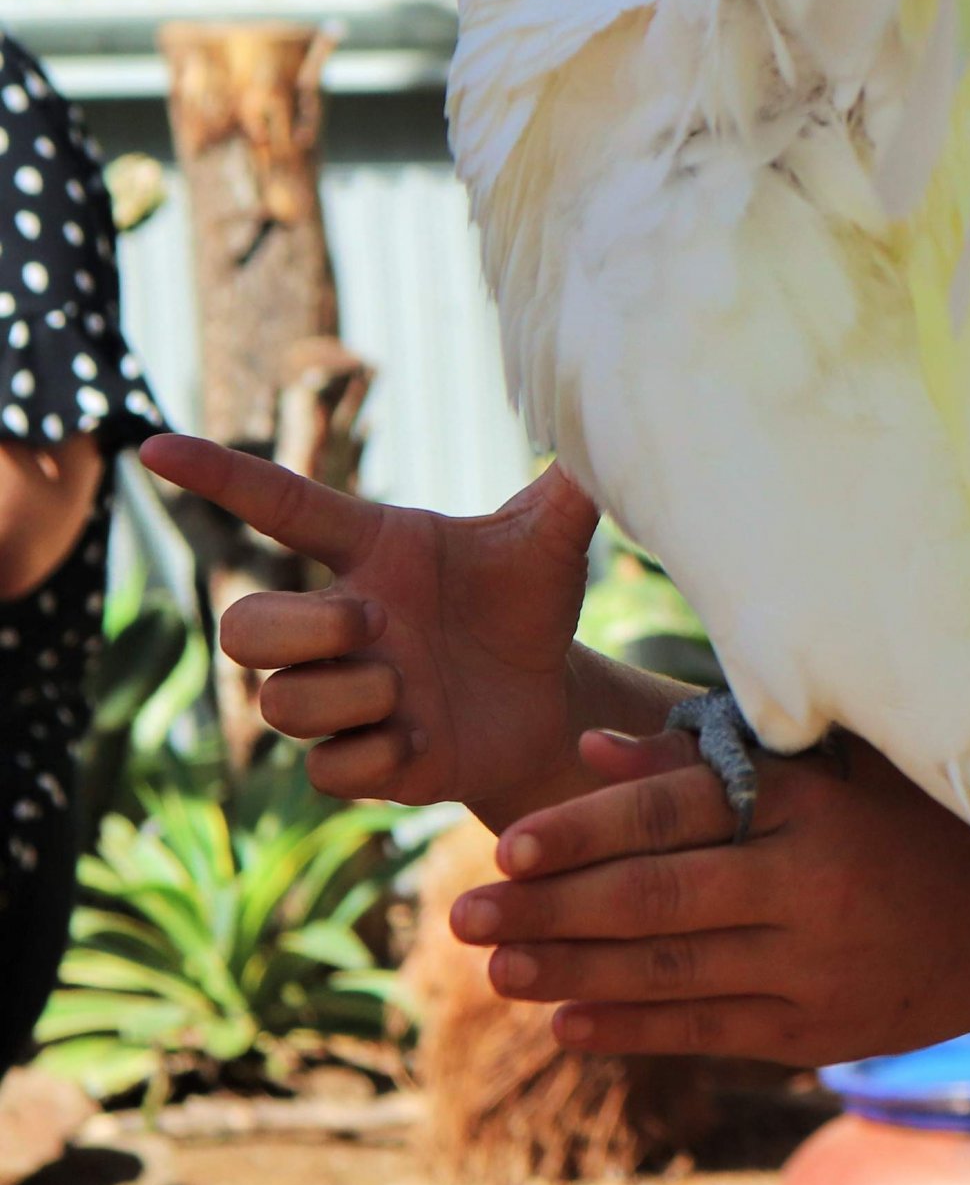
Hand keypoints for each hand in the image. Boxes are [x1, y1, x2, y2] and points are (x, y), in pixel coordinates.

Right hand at [140, 435, 606, 813]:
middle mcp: (342, 623)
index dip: (218, 476)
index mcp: (375, 554)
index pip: (280, 506)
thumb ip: (567, 485)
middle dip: (296, 629)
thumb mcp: (552, 541)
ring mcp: (345, 697)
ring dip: (348, 694)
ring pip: (277, 701)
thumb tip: (603, 417)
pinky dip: (373, 755)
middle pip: (239, 627)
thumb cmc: (531, 607)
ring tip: (414, 687)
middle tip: (373, 624)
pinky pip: (325, 768)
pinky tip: (424, 738)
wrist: (550, 697)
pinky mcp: (364, 763)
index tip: (150, 445)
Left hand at [453, 727, 969, 1065]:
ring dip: (573, 973)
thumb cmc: (916, 820)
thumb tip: (595, 749)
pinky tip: (566, 1021)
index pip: (682, 811)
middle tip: (463, 913)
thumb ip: (716, 758)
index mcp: (817, 805)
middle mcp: (815, 887)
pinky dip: (632, 1027)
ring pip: (672, 972)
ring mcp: (818, 967)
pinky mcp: (821, 1030)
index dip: (591, 827)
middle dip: (553, 909)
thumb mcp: (837, 768)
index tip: (511, 844)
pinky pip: (706, 1031)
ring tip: (497, 967)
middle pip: (660, 898)